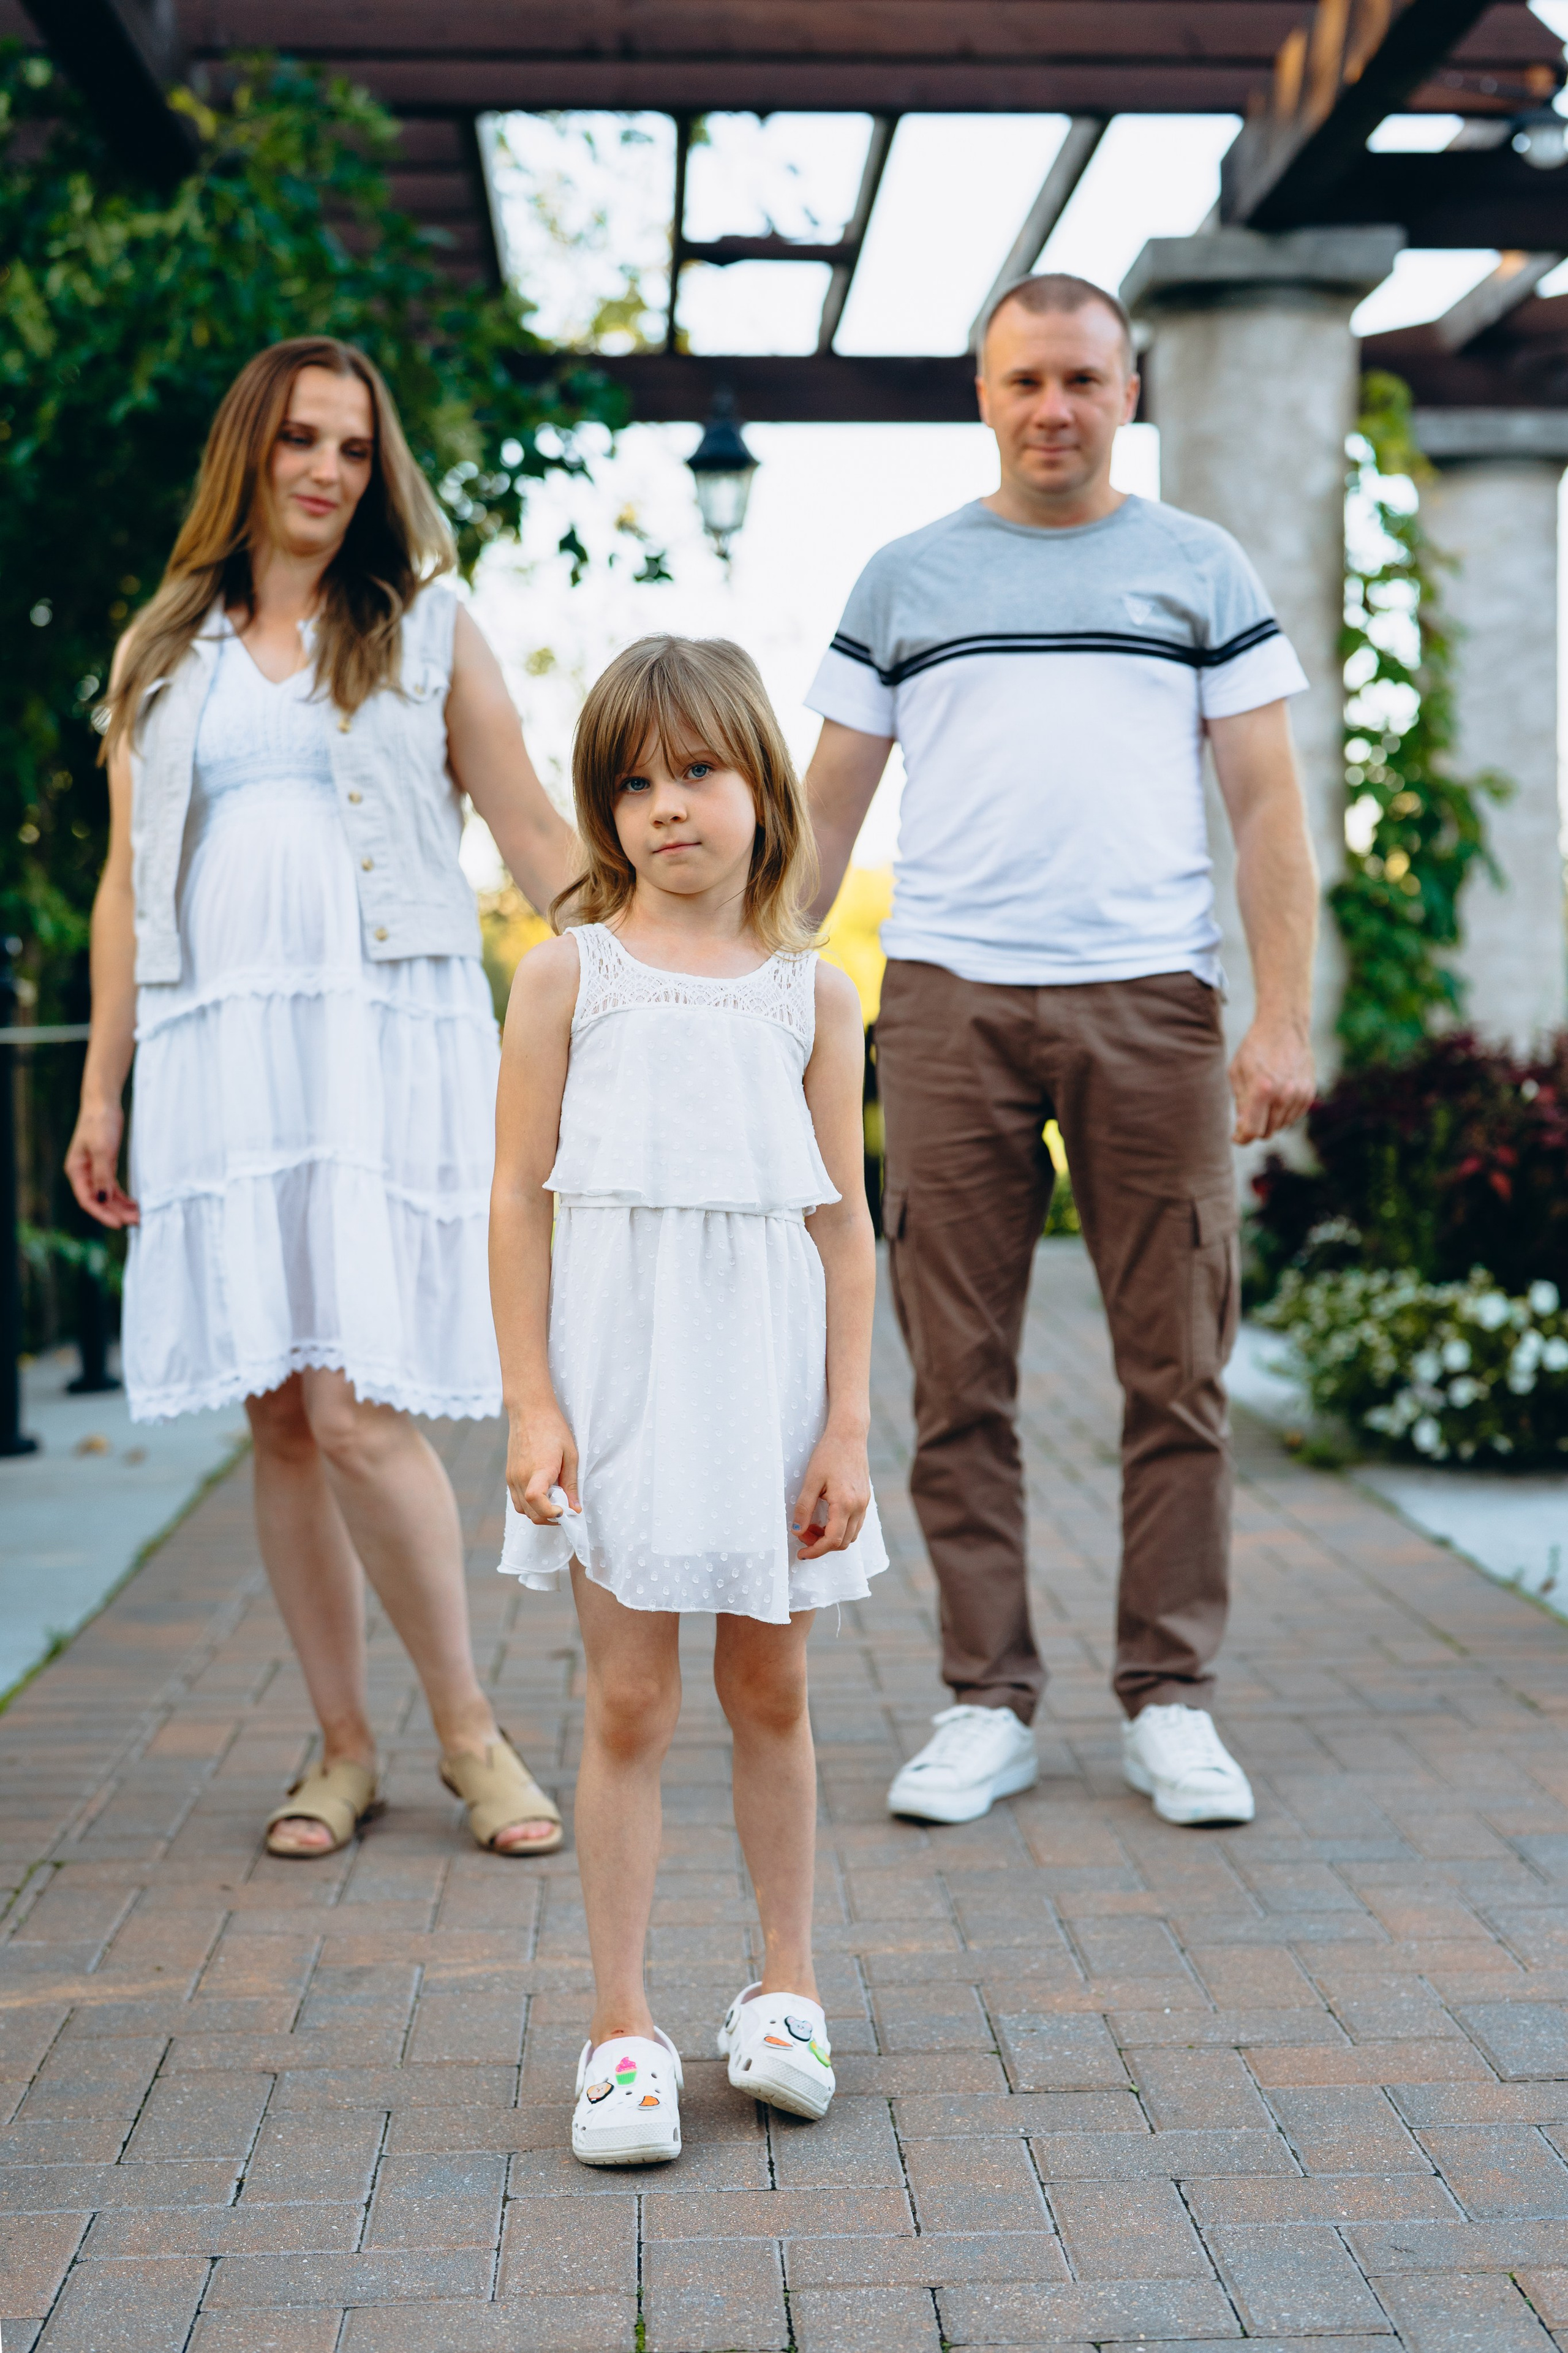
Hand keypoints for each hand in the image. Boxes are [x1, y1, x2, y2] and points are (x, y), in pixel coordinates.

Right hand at [64, 1100, 138, 1227]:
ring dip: (122, 1207)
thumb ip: (103, 1175)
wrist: (104, 1103)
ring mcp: (95, 1171)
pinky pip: (113, 1187)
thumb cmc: (100, 1123)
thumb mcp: (102, 1150)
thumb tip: (103, 1199)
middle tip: (137, 1222)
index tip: (119, 1224)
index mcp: (76, 1171)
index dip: (102, 1214)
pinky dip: (123, 1197)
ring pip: (108, 1196)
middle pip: (100, 1201)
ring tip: (140, 1216)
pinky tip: (135, 1204)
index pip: (87, 1200)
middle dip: (117, 1213)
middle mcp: (84, 1174)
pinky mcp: (105, 1166)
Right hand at [506, 1399, 578, 1524]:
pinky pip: (517, 1500)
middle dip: (549, 1518)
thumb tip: (575, 1508)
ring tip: (554, 1502)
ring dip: (539, 1513)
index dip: (551, 1513)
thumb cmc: (553, 1429)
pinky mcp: (509, 1475)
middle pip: (531, 1513)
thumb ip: (571, 1484)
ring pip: (522, 1510)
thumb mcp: (570, 1455)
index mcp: (539, 1469)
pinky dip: (529, 1505)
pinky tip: (543, 1494)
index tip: (565, 1511)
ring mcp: (512, 1477)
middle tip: (565, 1509)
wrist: (529, 1411)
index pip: (536, 1500)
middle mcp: (521, 1476)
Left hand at [792, 1422, 870, 1558]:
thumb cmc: (829, 1453)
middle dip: (821, 1545)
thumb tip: (797, 1531)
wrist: (849, 1435)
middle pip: (843, 1542)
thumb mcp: (811, 1480)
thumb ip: (804, 1508)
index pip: (832, 1540)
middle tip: (803, 1535)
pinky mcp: (865, 1499)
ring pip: (851, 1536)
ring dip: (831, 1538)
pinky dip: (841, 1529)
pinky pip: (855, 1524)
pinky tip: (826, 1518)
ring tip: (813, 1526)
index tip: (802, 1554)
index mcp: (845, 1503)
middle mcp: (858, 1507)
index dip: (815, 1551)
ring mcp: (864, 1504)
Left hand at [1229, 1017, 1313, 1144]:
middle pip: (1267, 1132)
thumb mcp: (1237, 1072)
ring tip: (1262, 1101)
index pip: (1252, 1131)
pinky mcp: (1309, 1093)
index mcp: (1262, 1089)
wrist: (1284, 1027)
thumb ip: (1240, 1102)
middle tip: (1247, 1116)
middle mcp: (1284, 1094)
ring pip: (1281, 1126)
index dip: (1242, 1138)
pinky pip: (1293, 1117)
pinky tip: (1276, 1097)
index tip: (1236, 1136)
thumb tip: (1242, 1128)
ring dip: (1269, 1120)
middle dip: (1254, 1128)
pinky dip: (1282, 1114)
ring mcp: (1299, 1094)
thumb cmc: (1255, 1048)